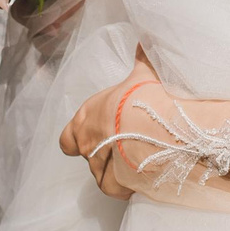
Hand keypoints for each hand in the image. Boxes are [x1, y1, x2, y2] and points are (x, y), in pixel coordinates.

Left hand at [61, 47, 165, 198]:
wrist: (162, 128)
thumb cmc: (146, 98)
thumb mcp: (144, 73)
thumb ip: (141, 60)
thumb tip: (144, 40)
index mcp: (87, 119)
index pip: (67, 139)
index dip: (79, 137)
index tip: (95, 135)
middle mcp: (88, 146)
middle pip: (89, 157)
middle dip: (105, 153)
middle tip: (129, 145)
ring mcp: (101, 168)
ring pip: (104, 175)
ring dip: (119, 170)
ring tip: (141, 162)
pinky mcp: (118, 186)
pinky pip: (120, 190)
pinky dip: (130, 186)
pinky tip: (146, 178)